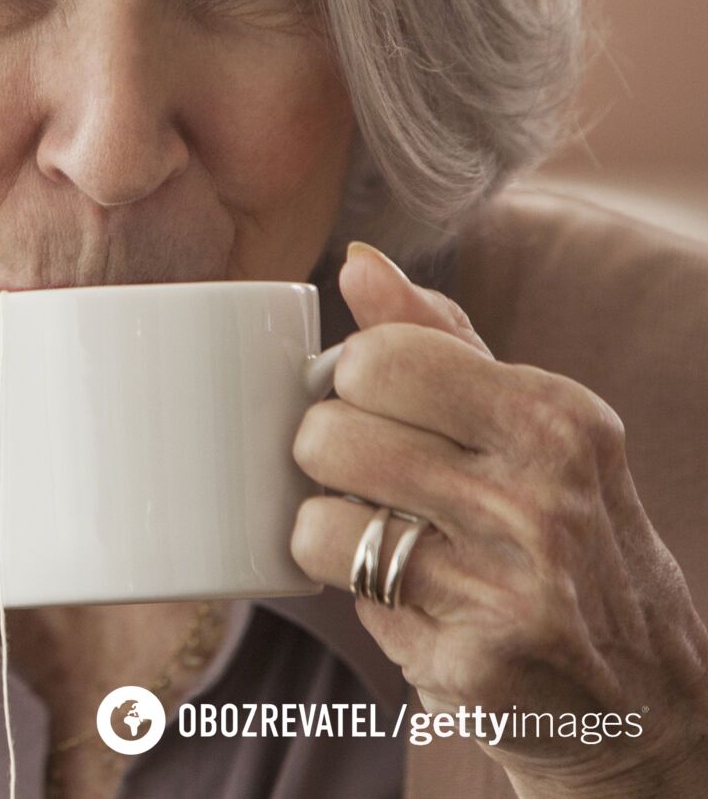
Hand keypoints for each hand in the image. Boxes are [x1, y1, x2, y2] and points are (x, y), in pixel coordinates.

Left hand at [290, 241, 707, 796]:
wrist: (646, 705)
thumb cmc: (568, 543)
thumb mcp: (534, 433)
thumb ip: (441, 341)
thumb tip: (358, 262)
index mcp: (556, 417)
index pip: (379, 357)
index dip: (355, 388)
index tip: (387, 417)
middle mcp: (543, 494)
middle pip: (331, 429)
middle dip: (331, 458)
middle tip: (382, 489)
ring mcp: (511, 580)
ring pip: (321, 513)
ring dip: (332, 531)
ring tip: (390, 543)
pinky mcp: (474, 654)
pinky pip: (342, 589)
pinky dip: (356, 592)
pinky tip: (412, 600)